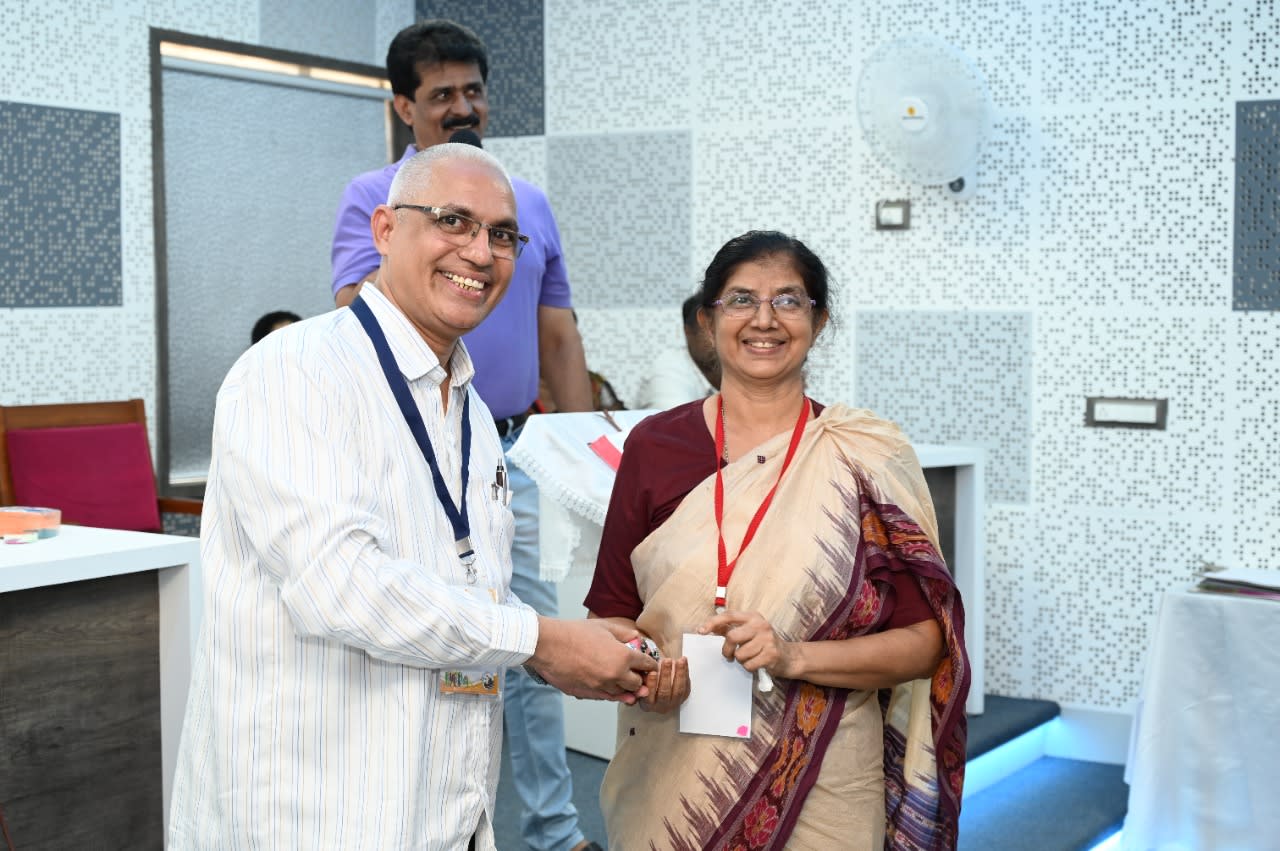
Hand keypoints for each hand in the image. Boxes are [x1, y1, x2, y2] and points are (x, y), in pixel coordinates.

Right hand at [528, 617, 658, 703]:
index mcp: (623, 656)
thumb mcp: (604, 627)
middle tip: (637, 674)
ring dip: (625, 689)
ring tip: (625, 683)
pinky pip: (606, 698)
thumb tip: (637, 638)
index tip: (648, 664)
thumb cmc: (575, 633)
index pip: (647, 665)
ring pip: (622, 694)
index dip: (650, 664)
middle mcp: (615, 675)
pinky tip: (612, 689)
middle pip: (637, 684)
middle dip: (639, 679)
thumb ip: (625, 633)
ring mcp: (601, 686)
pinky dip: (611, 694)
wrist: (548, 645)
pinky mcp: (588, 694)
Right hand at [638, 655, 689, 713]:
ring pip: (678, 690)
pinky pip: (686, 685)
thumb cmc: (647, 683)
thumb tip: (641, 668)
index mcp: (648, 704)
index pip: (649, 697)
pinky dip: (686, 672)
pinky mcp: (684, 697)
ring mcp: (674, 703)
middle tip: (667, 661)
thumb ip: (640, 678)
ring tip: (680, 660)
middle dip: (666, 675)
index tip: (653, 672)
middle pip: (665, 692)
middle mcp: (661, 706)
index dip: (651, 684)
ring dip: (680, 673)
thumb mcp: (640, 682)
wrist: (658, 688)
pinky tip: (684, 661)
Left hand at [700, 610, 797, 679]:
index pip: (729, 615)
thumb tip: (709, 628)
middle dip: (727, 650)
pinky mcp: (771, 654)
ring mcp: (767, 639)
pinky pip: (749, 665)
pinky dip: (749, 668)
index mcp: (753, 617)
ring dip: (741, 660)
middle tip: (730, 655)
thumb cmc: (764, 643)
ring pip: (740, 654)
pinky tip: (757, 664)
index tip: (701, 631)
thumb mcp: (749, 631)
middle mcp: (761, 625)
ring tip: (750, 658)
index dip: (713, 622)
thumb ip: (730, 628)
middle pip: (732, 637)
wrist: (789, 657)